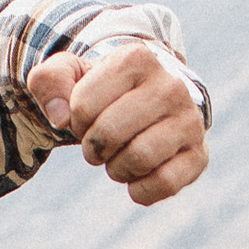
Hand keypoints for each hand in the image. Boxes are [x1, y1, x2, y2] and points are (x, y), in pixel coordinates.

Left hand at [26, 44, 208, 206]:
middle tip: (100, 144)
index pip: (83, 106)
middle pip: (109, 134)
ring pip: (139, 159)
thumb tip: (59, 117)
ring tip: (120, 157)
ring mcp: (190, 121)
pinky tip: (139, 177)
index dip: (76, 120)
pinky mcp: (198, 156)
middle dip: (93, 147)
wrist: (145, 104)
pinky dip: (140, 190)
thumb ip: (49, 82)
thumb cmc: (102, 92)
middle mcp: (171, 85)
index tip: (87, 116)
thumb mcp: (70, 76)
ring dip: (116, 169)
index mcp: (137, 58)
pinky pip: (164, 184)